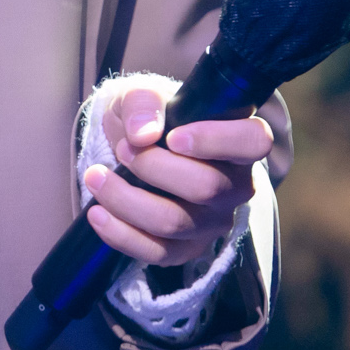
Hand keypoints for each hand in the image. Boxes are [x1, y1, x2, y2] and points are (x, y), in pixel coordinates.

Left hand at [81, 84, 270, 269]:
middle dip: (153, 167)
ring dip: (126, 199)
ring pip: (175, 222)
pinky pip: (156, 253)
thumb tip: (143, 134)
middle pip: (206, 187)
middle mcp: (236, 186)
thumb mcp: (144, 96)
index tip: (173, 136)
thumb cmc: (152, 118)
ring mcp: (213, 222)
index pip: (254, 141)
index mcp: (240, 142)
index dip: (217, 140)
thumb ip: (144, 103)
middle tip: (123, 149)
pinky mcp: (186, 249)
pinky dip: (121, 234)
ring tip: (96, 176)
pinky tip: (96, 213)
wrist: (134, 146)